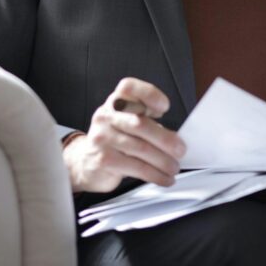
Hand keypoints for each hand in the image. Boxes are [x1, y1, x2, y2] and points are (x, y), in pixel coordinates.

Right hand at [63, 78, 185, 192]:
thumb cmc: (116, 138)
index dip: (148, 94)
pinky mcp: (103, 159)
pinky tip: (164, 178)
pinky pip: (136, 167)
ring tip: (174, 167)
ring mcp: (102, 138)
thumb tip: (177, 139)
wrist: (85, 161)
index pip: (128, 87)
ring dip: (163, 161)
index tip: (165, 107)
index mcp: (116, 101)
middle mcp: (106, 116)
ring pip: (141, 148)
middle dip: (165, 139)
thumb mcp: (129, 122)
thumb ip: (149, 122)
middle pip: (140, 123)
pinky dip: (155, 174)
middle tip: (181, 150)